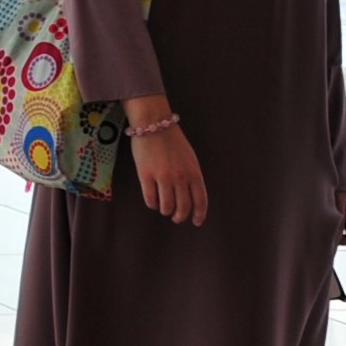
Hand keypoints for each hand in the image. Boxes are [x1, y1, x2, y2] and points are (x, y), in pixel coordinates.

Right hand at [126, 106, 208, 224]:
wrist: (153, 124)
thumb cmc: (172, 139)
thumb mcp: (190, 158)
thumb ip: (192, 176)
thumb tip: (189, 195)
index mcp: (194, 173)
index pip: (200, 201)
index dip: (199, 215)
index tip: (196, 222)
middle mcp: (180, 178)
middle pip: (183, 207)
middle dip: (180, 216)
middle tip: (176, 218)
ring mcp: (163, 177)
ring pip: (166, 206)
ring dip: (166, 211)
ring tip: (164, 209)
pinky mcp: (146, 176)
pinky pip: (150, 198)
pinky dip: (152, 204)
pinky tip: (153, 202)